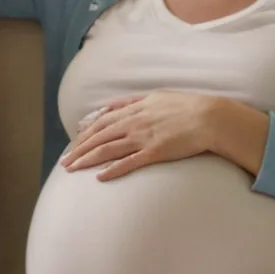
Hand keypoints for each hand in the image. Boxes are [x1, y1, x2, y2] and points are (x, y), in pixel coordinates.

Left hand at [60, 91, 228, 180]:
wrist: (209, 117)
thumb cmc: (186, 106)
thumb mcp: (155, 97)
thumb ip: (133, 102)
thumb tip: (113, 106)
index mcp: (134, 109)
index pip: (101, 122)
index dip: (84, 134)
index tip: (73, 144)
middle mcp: (134, 122)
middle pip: (98, 136)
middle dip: (78, 149)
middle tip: (65, 162)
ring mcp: (143, 137)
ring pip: (107, 149)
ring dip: (87, 160)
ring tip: (72, 169)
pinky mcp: (154, 152)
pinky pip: (129, 162)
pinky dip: (112, 169)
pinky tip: (99, 177)